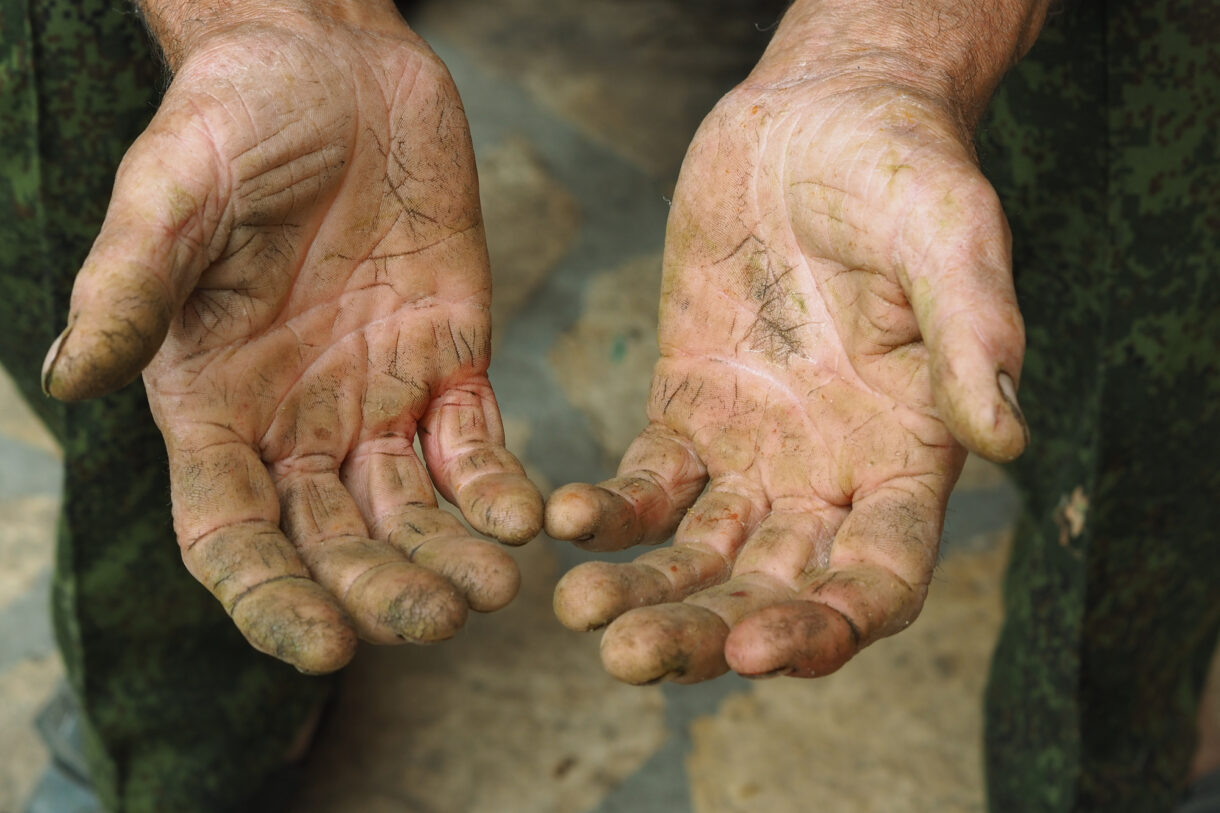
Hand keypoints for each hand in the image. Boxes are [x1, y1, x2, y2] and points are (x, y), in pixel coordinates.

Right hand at [41, 6, 541, 672]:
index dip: (272, 598)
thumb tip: (74, 377)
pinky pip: (478, 445)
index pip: (232, 534)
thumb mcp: (171, 190)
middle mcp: (296, 421)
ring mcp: (378, 398)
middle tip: (437, 623)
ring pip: (414, 511)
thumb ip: (131, 284)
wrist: (333, 64)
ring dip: (452, 559)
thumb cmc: (234, 118)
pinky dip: (500, 488)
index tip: (324, 646)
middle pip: (334, 540)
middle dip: (381, 591)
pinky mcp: (452, 362)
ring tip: (495, 590)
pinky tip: (528, 516)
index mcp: (214, 405)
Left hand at [546, 65, 1025, 682]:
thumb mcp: (950, 235)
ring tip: (581, 613)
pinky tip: (565, 520)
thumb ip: (975, 334)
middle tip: (630, 656)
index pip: (879, 579)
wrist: (816, 116)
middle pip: (772, 588)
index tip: (755, 647)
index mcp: (908, 456)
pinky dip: (609, 510)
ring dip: (645, 591)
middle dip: (706, 632)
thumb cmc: (902, 169)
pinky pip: (646, 482)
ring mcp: (754, 450)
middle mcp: (831, 475)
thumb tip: (1008, 441)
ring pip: (701, 553)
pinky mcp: (687, 408)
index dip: (826, 627)